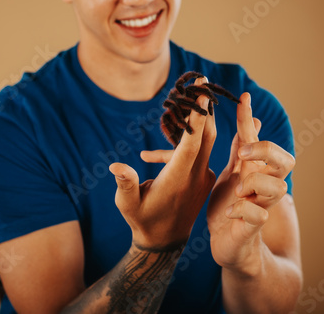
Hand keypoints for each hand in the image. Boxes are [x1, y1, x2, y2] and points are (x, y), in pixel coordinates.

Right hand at [109, 77, 215, 249]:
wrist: (164, 241)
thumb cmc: (142, 220)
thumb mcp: (127, 205)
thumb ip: (124, 184)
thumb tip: (116, 167)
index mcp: (178, 177)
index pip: (192, 142)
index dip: (198, 116)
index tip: (203, 91)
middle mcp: (195, 175)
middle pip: (207, 136)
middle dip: (205, 108)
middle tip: (202, 82)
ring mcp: (202, 177)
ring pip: (207, 142)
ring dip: (200, 120)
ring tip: (191, 98)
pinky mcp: (203, 179)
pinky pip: (201, 152)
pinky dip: (193, 138)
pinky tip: (174, 135)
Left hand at [207, 92, 294, 272]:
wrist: (227, 245)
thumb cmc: (230, 207)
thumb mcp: (231, 174)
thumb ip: (240, 150)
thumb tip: (253, 120)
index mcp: (253, 171)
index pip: (256, 140)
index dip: (249, 119)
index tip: (243, 97)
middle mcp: (262, 187)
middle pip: (285, 161)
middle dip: (266, 151)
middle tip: (243, 154)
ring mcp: (261, 206)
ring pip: (278, 187)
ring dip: (255, 184)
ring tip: (236, 191)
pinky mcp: (252, 228)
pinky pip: (258, 215)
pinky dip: (243, 210)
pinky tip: (230, 213)